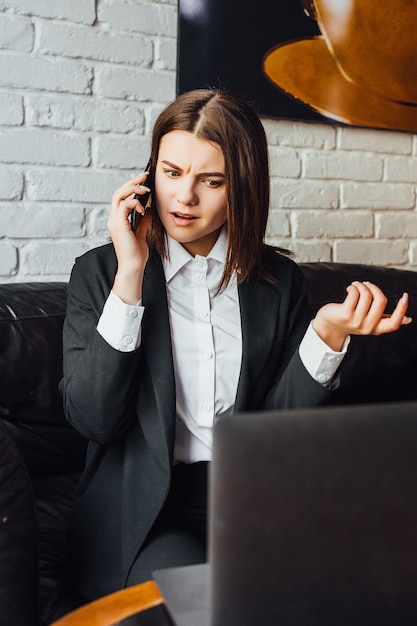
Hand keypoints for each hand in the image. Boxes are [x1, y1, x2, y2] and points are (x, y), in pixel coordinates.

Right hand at [107, 173, 152, 303]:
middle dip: (132, 182)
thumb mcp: (141, 234)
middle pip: (118, 192)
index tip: (143, 181)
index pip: (120, 198)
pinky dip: (134, 202)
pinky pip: (124, 205)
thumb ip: (142, 222)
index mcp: (118, 221)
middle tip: (144, 176)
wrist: (133, 267)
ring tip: (145, 189)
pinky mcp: (119, 225)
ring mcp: (114, 222)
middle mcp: (113, 219)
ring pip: (119, 196)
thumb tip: (148, 211)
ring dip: (133, 189)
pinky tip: (143, 208)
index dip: (131, 187)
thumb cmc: (137, 254)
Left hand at [312, 281, 411, 351]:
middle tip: (366, 285)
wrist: (328, 326)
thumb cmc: (351, 320)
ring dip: (362, 285)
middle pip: (381, 300)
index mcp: (376, 328)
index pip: (394, 324)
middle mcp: (367, 326)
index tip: (405, 296)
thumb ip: (386, 320)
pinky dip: (353, 286)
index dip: (402, 309)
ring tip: (356, 286)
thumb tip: (408, 320)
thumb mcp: (370, 322)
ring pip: (367, 294)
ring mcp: (356, 321)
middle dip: (374, 288)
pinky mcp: (345, 313)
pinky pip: (355, 292)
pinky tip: (350, 288)